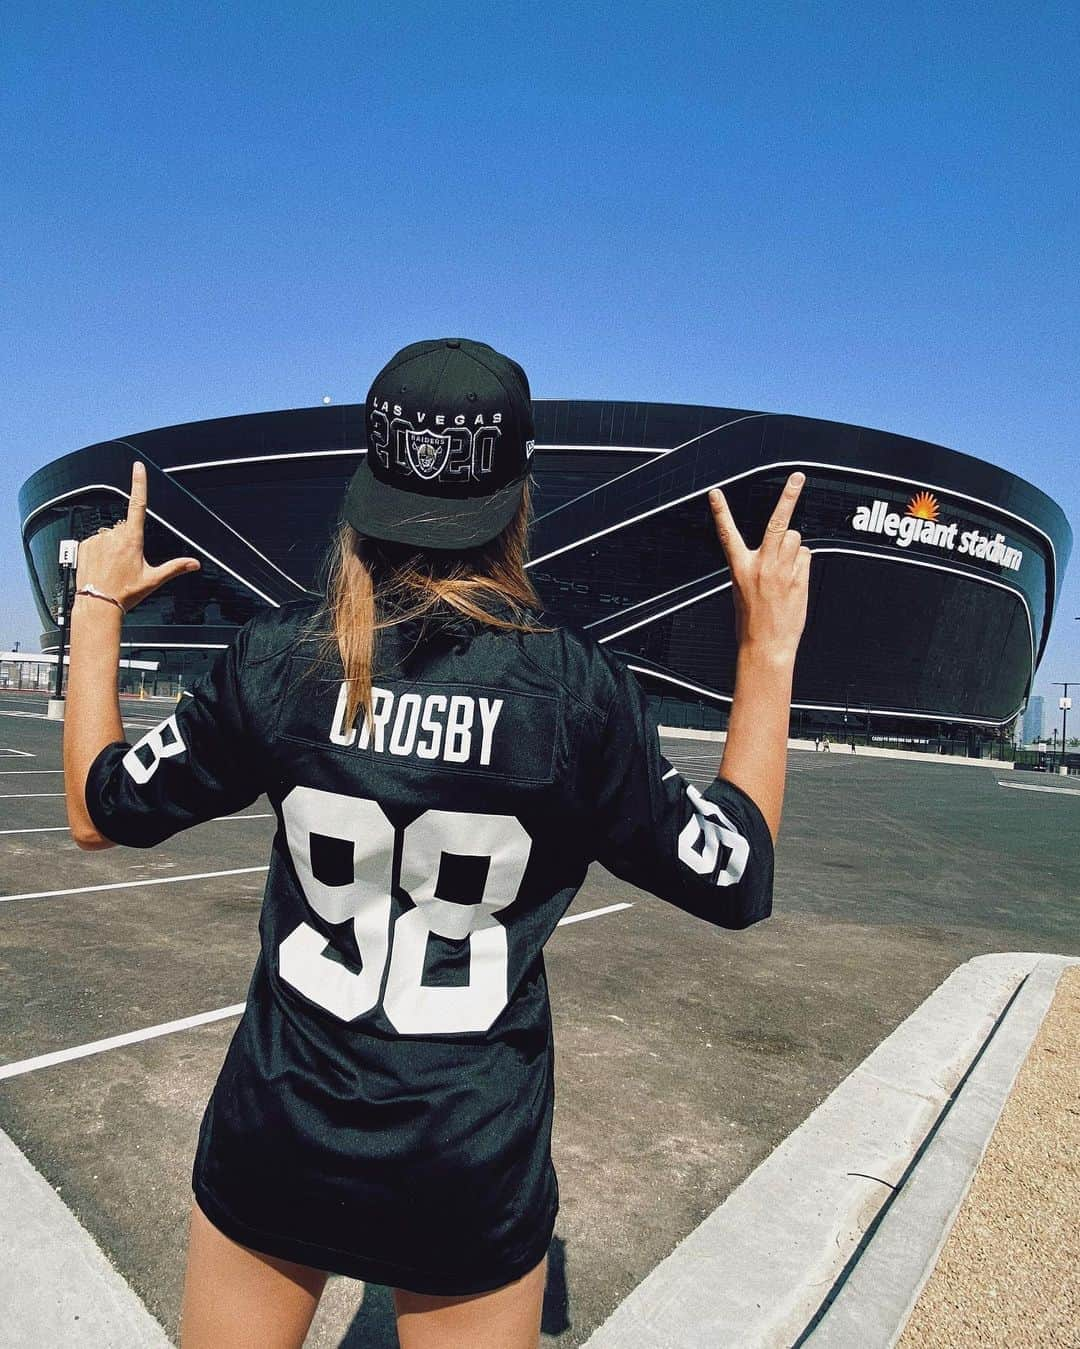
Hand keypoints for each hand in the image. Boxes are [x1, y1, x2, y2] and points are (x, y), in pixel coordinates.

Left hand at [73, 461, 200, 613]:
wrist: (98, 604)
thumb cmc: (125, 593)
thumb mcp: (153, 580)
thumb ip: (175, 568)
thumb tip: (194, 563)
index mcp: (132, 539)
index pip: (138, 504)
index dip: (139, 483)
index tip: (138, 467)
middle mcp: (114, 535)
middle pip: (125, 527)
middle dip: (127, 539)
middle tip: (127, 563)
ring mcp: (97, 539)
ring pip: (109, 535)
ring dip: (112, 546)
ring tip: (113, 567)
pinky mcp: (85, 544)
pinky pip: (95, 541)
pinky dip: (99, 550)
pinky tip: (102, 565)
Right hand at [708, 472, 810, 662]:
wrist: (766, 647)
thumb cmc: (752, 622)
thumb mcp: (742, 590)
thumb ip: (758, 564)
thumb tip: (781, 544)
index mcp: (740, 569)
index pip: (727, 534)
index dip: (721, 512)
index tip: (716, 494)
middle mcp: (762, 566)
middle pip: (778, 523)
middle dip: (789, 496)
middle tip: (798, 476)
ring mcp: (783, 571)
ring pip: (795, 539)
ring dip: (793, 546)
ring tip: (786, 567)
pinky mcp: (800, 579)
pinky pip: (806, 557)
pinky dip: (801, 563)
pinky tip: (794, 580)